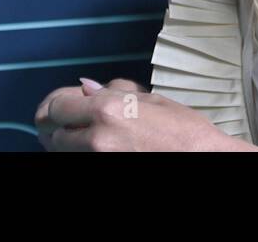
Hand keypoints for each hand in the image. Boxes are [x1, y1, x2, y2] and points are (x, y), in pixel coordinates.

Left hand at [34, 76, 233, 151]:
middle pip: (54, 132)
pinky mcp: (106, 170)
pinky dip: (81, 153)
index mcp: (108, 109)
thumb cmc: (184, 130)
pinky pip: (81, 160)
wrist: (203, 158)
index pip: (58, 106)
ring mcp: (100, 159)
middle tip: (67, 123)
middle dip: (59, 126)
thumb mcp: (150, 100)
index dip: (57, 105)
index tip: (62, 105)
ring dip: (67, 142)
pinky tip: (94, 147)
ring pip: (64, 151)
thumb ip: (113, 92)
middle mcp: (98, 136)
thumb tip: (86, 88)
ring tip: (81, 135)